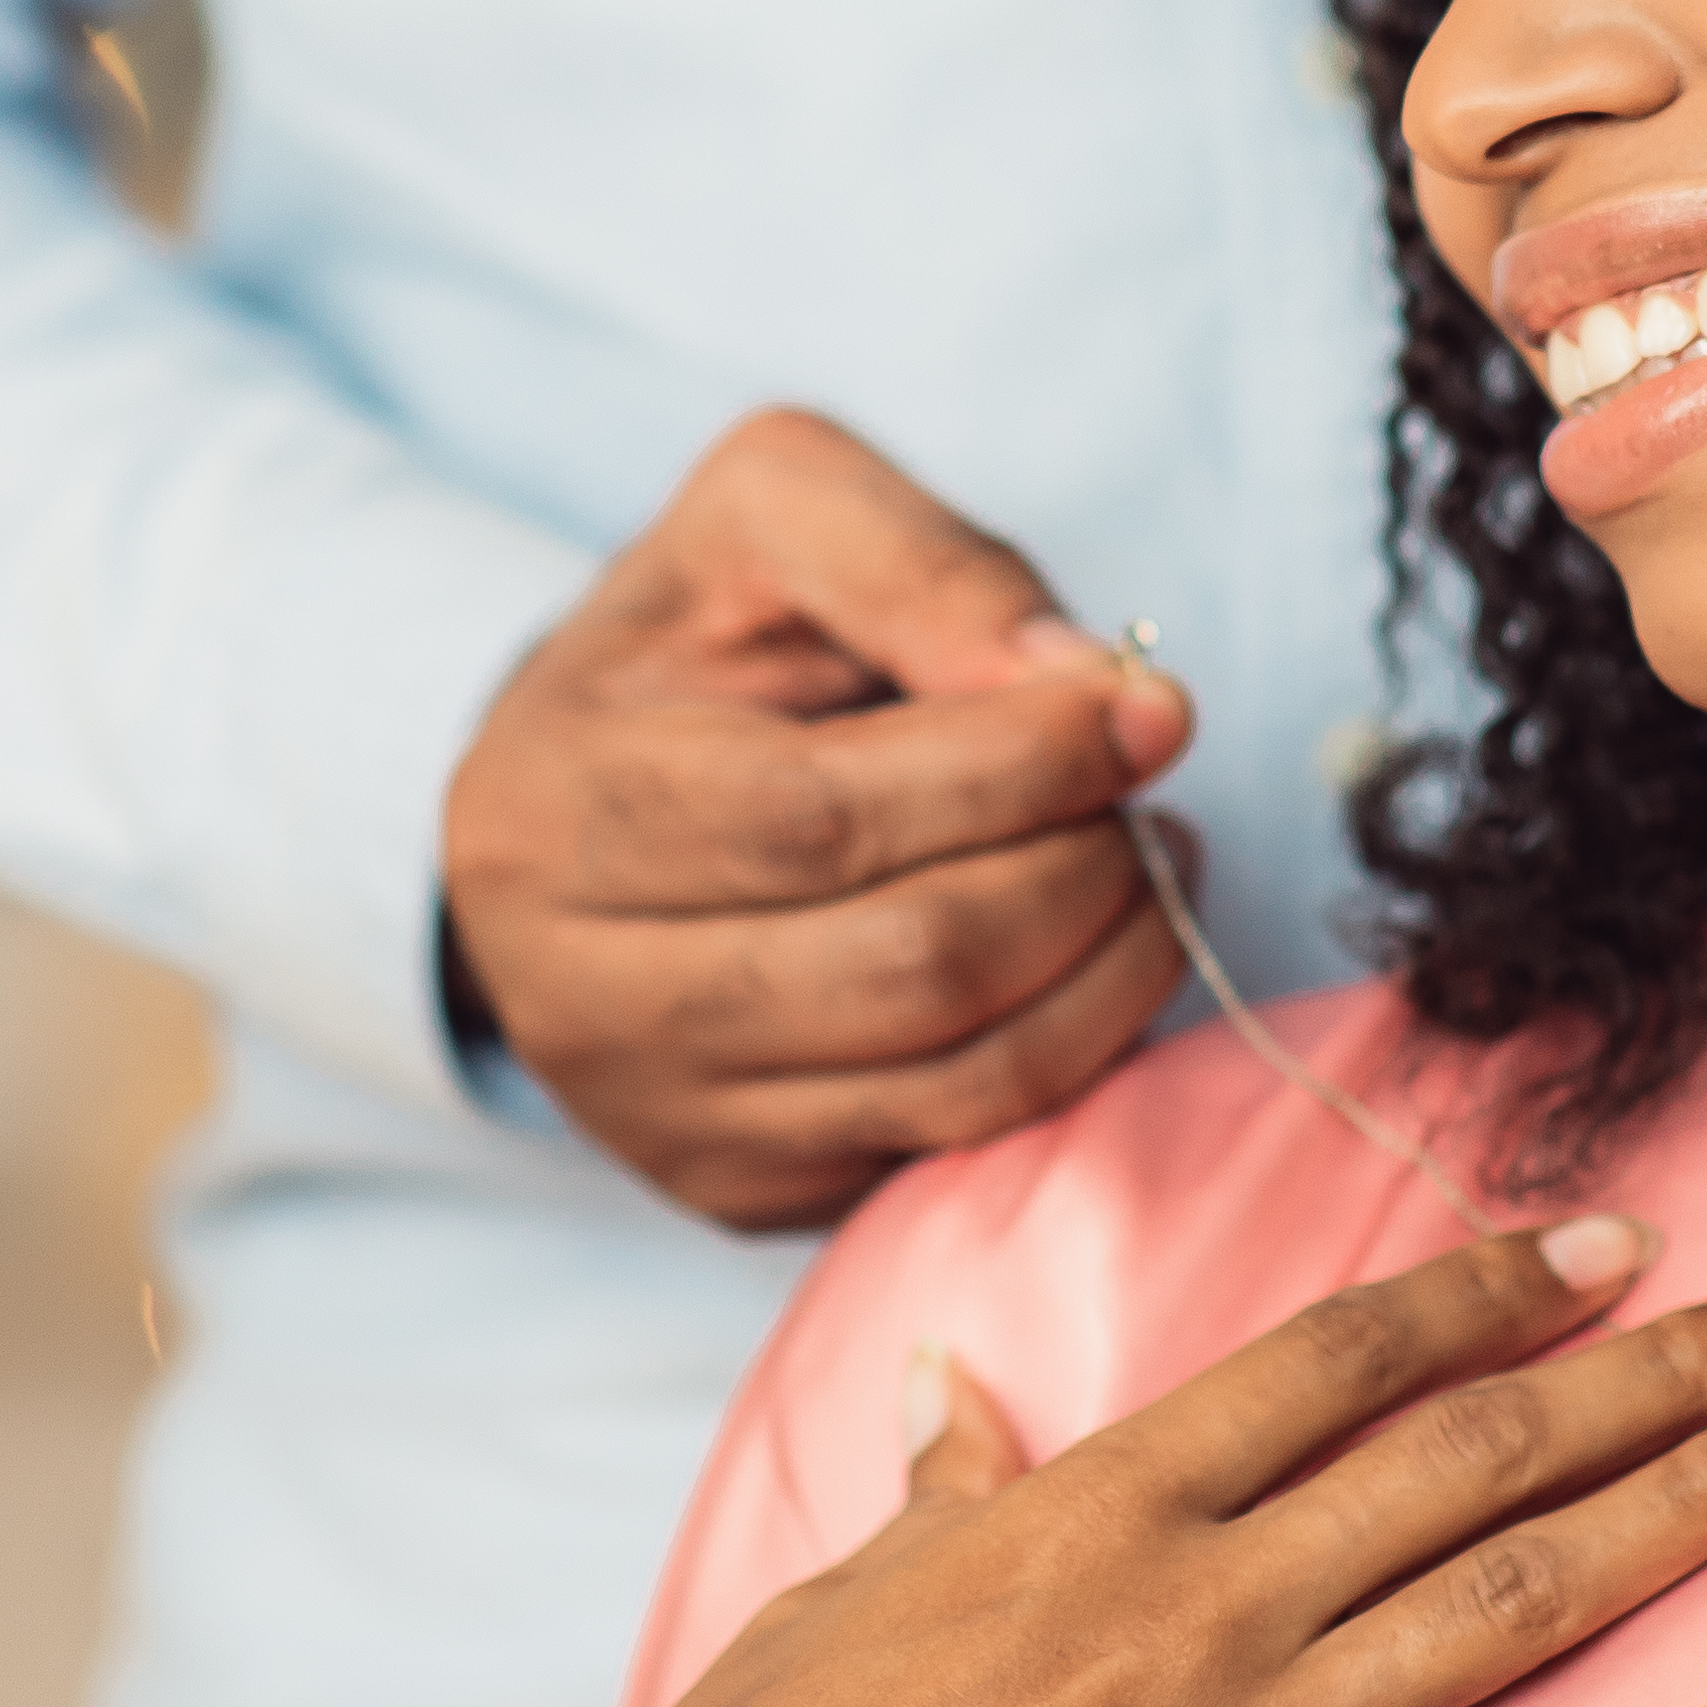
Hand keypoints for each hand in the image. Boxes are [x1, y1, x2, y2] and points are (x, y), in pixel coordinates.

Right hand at [438, 409, 1203, 1229]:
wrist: (577, 813)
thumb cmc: (690, 650)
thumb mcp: (770, 516)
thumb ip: (918, 564)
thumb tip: (1077, 681)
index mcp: (557, 809)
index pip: (825, 817)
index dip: (1021, 764)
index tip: (1146, 709)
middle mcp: (580, 992)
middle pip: (910, 964)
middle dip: (1084, 870)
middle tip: (1149, 796)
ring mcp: (658, 1117)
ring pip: (957, 1079)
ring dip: (1112, 969)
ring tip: (1148, 868)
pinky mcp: (738, 1190)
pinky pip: (957, 1151)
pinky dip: (1073, 1054)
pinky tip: (1085, 957)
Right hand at [451, 1222, 1706, 1706]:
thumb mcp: (834, 1608)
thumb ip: (939, 1501)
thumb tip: (954, 1388)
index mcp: (1096, 1511)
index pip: (1340, 1361)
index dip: (1497, 1293)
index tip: (1626, 1245)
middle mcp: (1202, 1600)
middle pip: (1480, 1449)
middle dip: (1668, 1367)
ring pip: (1527, 1593)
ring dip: (1701, 1502)